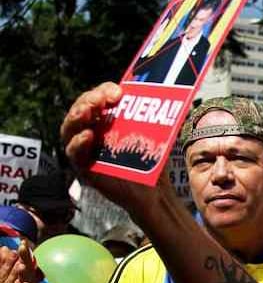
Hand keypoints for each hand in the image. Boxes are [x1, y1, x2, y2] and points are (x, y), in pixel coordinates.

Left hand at [15, 240, 43, 282]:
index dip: (24, 252)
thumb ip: (18, 267)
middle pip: (27, 268)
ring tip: (22, 264)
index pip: (25, 262)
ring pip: (27, 280)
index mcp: (26, 277)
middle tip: (24, 246)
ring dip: (25, 272)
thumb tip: (9, 251)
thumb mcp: (22, 281)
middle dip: (25, 257)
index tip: (23, 240)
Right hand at [60, 82, 164, 218]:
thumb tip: (173, 98)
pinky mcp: (84, 168)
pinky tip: (88, 135)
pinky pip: (74, 153)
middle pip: (80, 110)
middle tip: (101, 99)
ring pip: (70, 129)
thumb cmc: (151, 162)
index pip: (97, 98)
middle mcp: (91, 131)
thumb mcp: (153, 135)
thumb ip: (154, 117)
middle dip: (89, 100)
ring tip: (88, 111)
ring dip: (77, 117)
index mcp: (105, 120)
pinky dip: (78, 143)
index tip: (118, 91)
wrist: (154, 192)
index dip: (103, 91)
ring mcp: (85, 149)